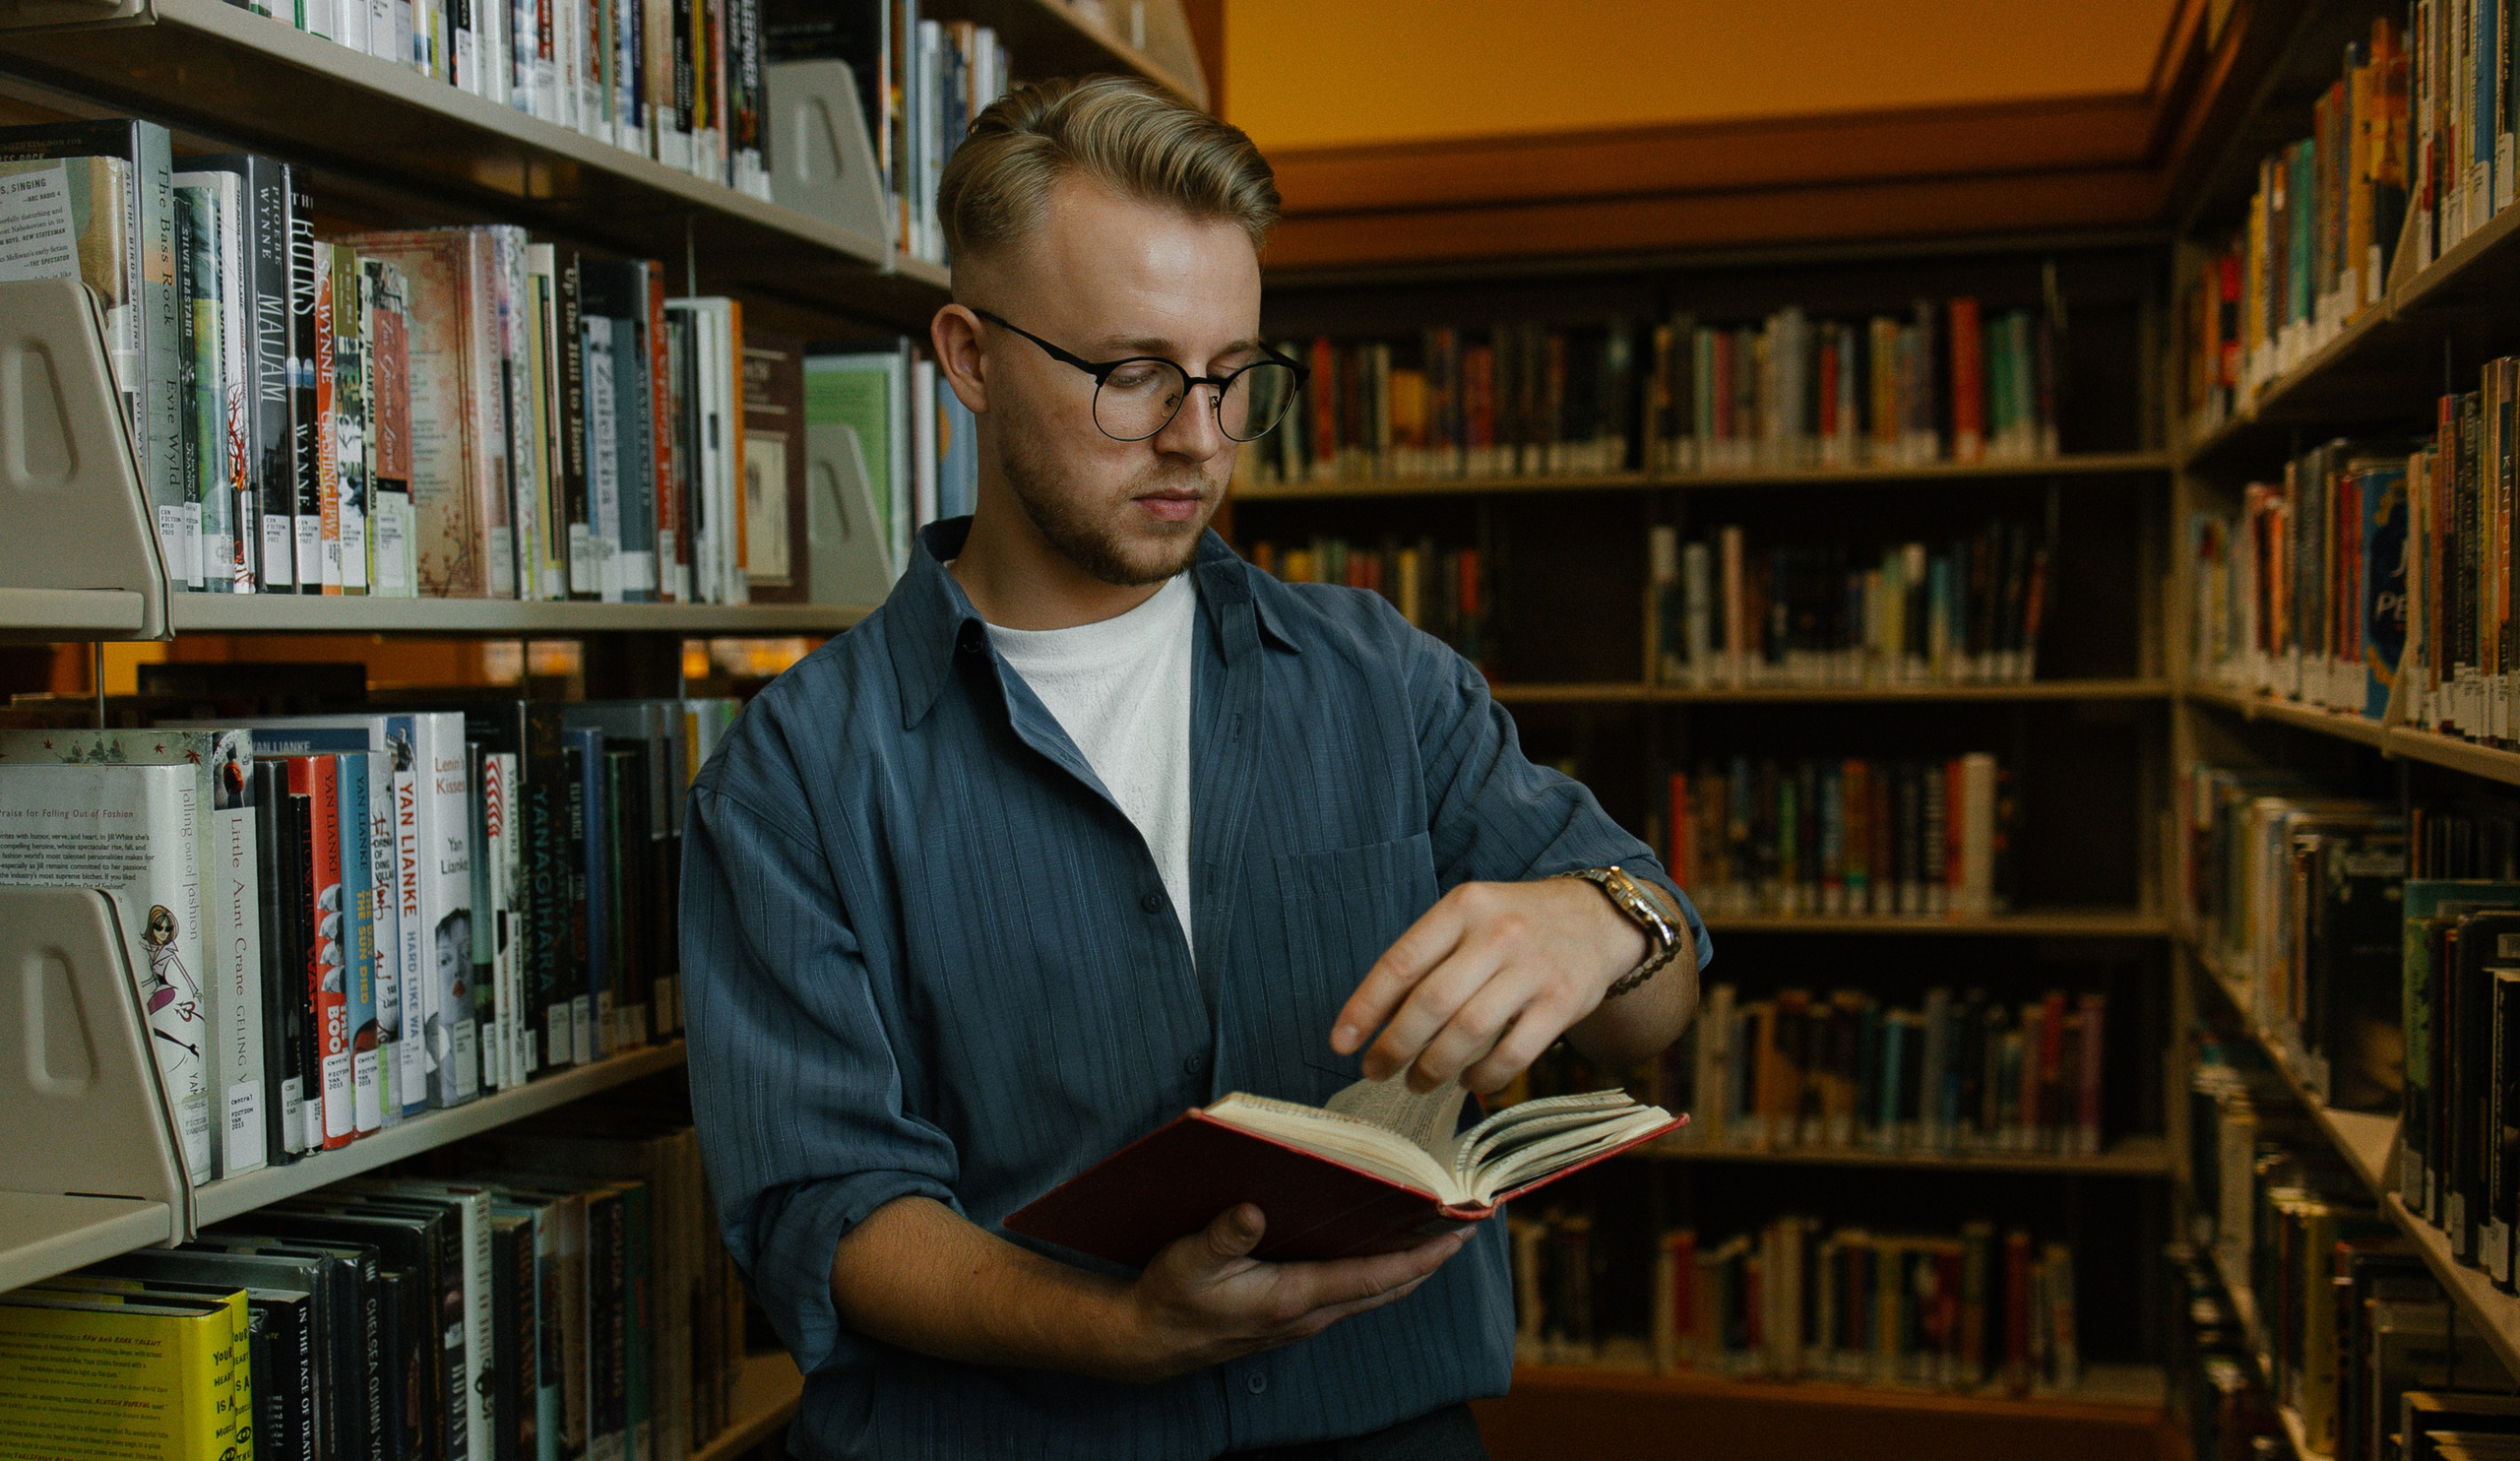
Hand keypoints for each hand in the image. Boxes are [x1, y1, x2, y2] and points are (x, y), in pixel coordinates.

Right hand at [1114, 1204, 1469, 1381]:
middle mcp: (1309, 1312)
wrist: (1150, 1341)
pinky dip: (1380, 1272)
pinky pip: (1353, 1293)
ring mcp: (1305, 1318)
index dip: (1419, 1257)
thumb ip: (1222, 1237)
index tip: (1457, 1235)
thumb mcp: (1188, 1262)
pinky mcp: (1295, 1315)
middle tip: (1467, 1225)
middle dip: (1429, 1259)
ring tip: (1438, 1231)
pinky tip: (1384, 1248)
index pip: (1372, 1277)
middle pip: (1387, 1287)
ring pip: (1373, 1293)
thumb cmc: (1170, 1298)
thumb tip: (1253, 1210)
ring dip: (1409, 1266)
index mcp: (1292, 1297)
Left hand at [1330, 878, 1646, 1095]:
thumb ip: (1426, 958)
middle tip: (1376, 1070)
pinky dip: (1483, 1077)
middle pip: (1432, 1002)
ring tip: (1416, 1082)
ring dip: (1434, 1067)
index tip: (1342, 1043)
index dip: (1365, 1007)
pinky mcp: (1563, 1003)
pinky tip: (1467, 1082)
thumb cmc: (1514, 924)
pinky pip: (1513, 1053)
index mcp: (1463, 907)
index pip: (1401, 961)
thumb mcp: (1469, 917)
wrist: (1599, 919)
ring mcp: (1533, 969)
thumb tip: (1372, 1018)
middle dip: (1395, 1046)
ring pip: (1469, 1032)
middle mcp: (1497, 934)